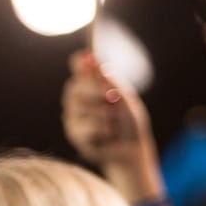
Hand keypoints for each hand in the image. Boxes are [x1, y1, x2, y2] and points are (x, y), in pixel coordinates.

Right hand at [61, 51, 161, 199]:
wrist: (132, 148)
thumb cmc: (130, 121)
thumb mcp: (125, 98)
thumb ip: (110, 81)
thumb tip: (94, 60)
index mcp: (93, 85)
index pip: (79, 67)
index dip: (80, 62)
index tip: (86, 57)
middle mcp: (79, 99)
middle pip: (73, 86)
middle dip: (93, 90)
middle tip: (113, 97)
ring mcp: (73, 116)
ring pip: (79, 108)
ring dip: (104, 114)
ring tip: (115, 122)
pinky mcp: (74, 134)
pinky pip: (83, 127)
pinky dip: (102, 130)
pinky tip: (109, 135)